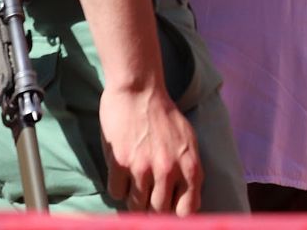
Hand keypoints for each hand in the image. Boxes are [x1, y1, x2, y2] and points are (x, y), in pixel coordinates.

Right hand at [99, 83, 204, 213]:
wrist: (140, 91)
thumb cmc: (165, 117)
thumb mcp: (188, 142)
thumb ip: (188, 172)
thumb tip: (186, 205)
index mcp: (190, 166)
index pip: (187, 210)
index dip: (176, 215)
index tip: (167, 211)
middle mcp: (169, 170)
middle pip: (158, 212)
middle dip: (151, 207)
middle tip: (146, 194)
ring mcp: (144, 168)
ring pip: (136, 206)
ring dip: (133, 198)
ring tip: (134, 181)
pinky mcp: (121, 163)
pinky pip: (117, 193)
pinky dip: (118, 187)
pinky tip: (121, 172)